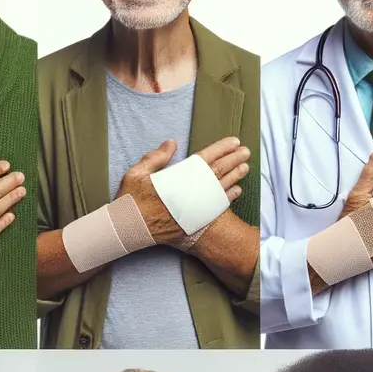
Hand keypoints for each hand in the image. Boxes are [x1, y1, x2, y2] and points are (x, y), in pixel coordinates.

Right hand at [118, 137, 249, 245]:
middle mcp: (190, 192)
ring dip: (235, 177)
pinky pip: (218, 208)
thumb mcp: (137, 173)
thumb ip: (156, 157)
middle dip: (234, 160)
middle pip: (218, 172)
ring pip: (220, 189)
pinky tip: (236, 191)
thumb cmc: (130, 201)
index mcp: (177, 177)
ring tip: (246, 168)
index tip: (234, 141)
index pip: (205, 159)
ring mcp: (194, 208)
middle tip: (246, 151)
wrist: (127, 229)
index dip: (222, 148)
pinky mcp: (194, 221)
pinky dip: (228, 198)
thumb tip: (172, 143)